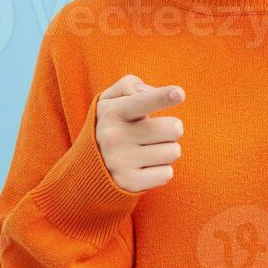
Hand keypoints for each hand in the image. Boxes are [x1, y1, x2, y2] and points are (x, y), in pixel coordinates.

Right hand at [95, 74, 185, 191]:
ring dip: (166, 150)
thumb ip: (129, 85)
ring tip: (147, 150)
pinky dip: (161, 171)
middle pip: (173, 128)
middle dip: (170, 129)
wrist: (88, 164)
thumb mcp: (111, 98)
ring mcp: (120, 161)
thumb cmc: (113, 123)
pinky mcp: (129, 182)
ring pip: (173, 152)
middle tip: (153, 133)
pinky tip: (144, 167)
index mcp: (114, 111)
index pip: (143, 102)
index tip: (179, 93)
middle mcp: (114, 136)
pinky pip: (167, 174)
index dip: (162, 96)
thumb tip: (149, 92)